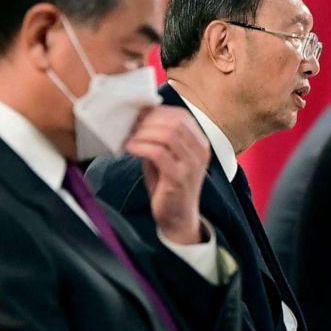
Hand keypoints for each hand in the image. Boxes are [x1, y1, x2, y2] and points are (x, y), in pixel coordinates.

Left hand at [124, 106, 210, 244]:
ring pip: (167, 134)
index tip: (139, 114)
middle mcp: (200, 152)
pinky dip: (141, 146)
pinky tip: (129, 148)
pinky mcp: (178, 178)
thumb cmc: (169, 186)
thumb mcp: (167, 157)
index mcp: (200, 143)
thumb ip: (159, 138)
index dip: (158, 112)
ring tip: (129, 137)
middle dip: (149, 120)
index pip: (181, 116)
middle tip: (131, 125)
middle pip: (175, 122)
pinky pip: (158, 152)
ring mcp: (191, 165)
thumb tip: (140, 116)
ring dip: (143, 132)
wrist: (178, 219)